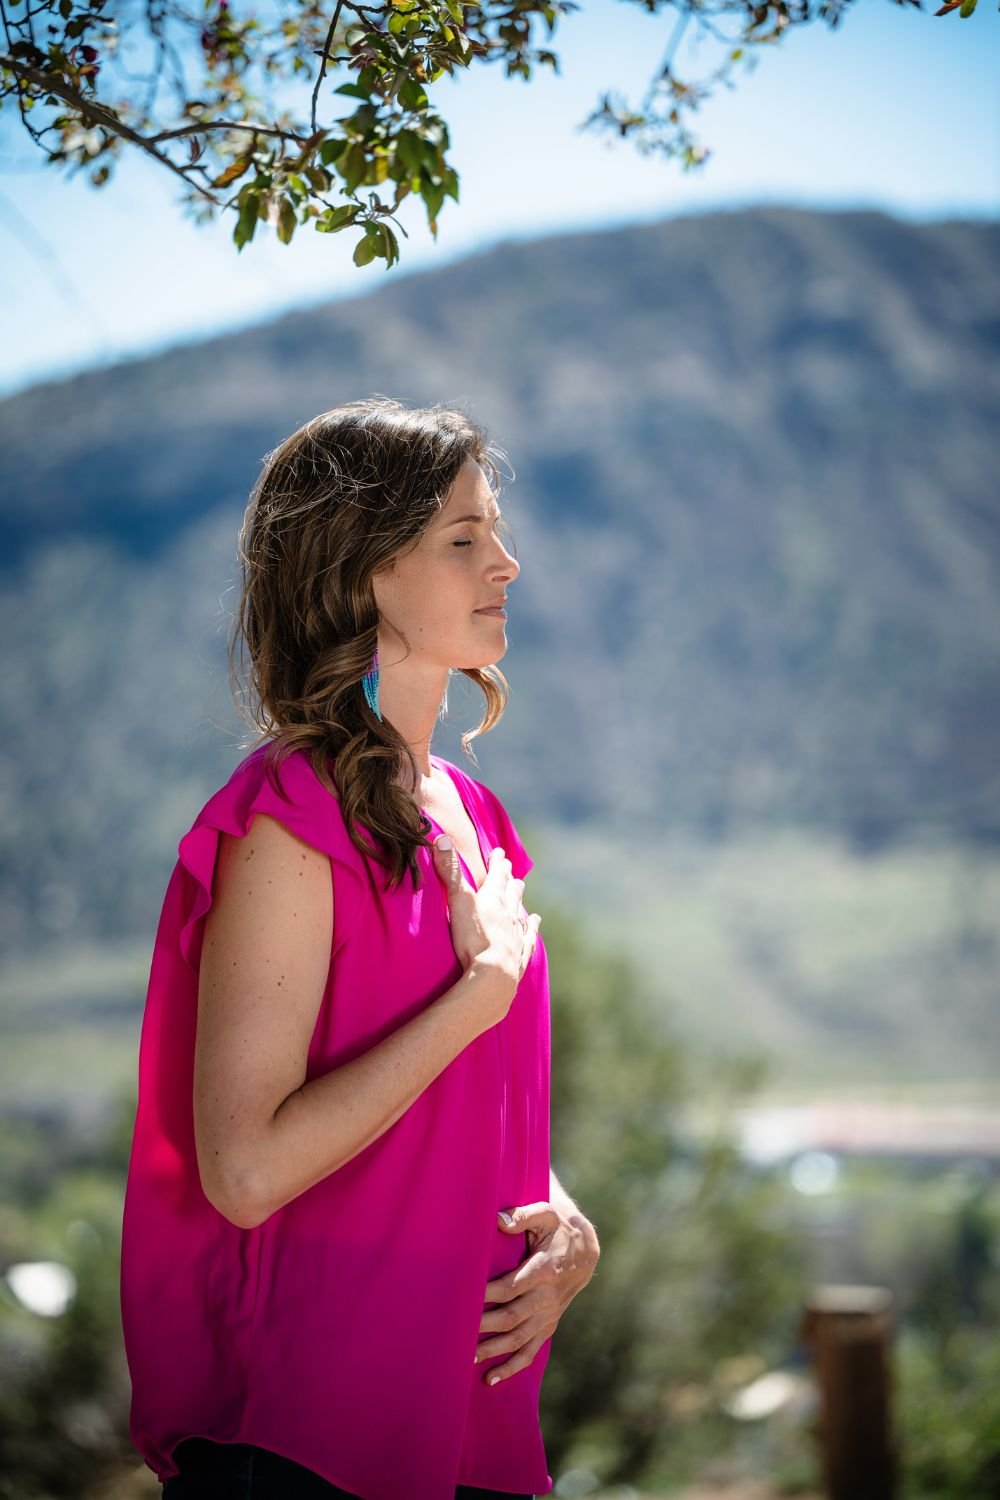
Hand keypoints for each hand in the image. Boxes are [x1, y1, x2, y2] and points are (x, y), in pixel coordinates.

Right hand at [432, 840, 540, 1005]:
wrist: (493, 977)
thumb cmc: (473, 938)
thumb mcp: (457, 900)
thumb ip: (450, 870)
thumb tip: (442, 837)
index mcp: (494, 899)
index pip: (497, 875)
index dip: (497, 863)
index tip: (499, 852)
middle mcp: (509, 914)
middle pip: (511, 892)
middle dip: (508, 878)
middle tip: (510, 869)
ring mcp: (516, 936)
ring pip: (520, 913)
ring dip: (519, 901)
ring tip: (521, 892)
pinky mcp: (519, 957)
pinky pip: (528, 939)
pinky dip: (531, 929)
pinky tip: (535, 924)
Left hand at [473, 1201, 599, 1385]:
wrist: (584, 1252)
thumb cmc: (557, 1229)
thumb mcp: (545, 1214)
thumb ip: (522, 1216)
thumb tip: (498, 1220)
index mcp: (543, 1270)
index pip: (510, 1287)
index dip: (487, 1294)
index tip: (464, 1299)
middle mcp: (546, 1297)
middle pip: (512, 1317)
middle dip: (484, 1326)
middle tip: (457, 1331)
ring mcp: (548, 1315)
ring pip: (518, 1339)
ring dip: (493, 1350)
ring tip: (467, 1357)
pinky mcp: (548, 1326)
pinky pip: (530, 1352)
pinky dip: (511, 1367)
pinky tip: (490, 1378)